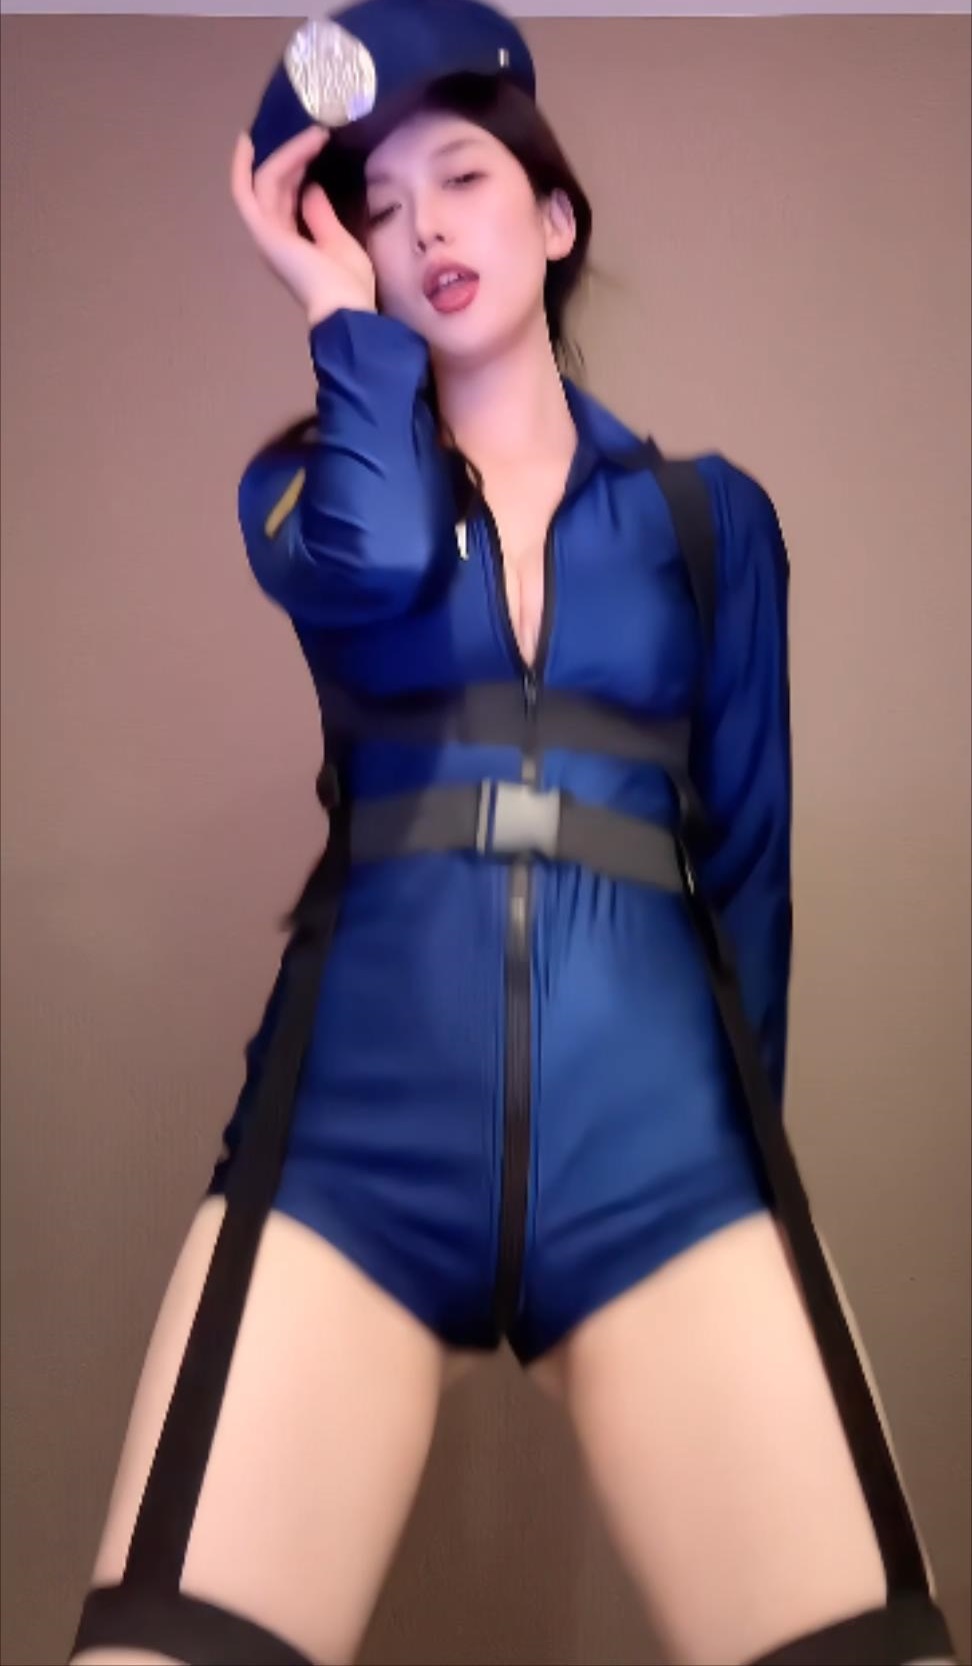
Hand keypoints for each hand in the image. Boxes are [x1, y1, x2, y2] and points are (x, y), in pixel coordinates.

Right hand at [230, 127, 376, 325]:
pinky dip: (242, 167)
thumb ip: (321, 214)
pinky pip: (246, 191)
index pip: (287, 196)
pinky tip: (247, 141)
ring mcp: (265, 232)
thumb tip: (311, 187)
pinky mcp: (263, 230)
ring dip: (290, 154)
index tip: (313, 145)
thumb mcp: (338, 241)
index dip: (296, 168)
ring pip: (267, 181)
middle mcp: (273, 235)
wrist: (344, 307)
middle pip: (276, 185)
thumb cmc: (348, 284)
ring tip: (316, 134)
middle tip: (320, 133)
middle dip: (296, 157)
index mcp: (291, 242)